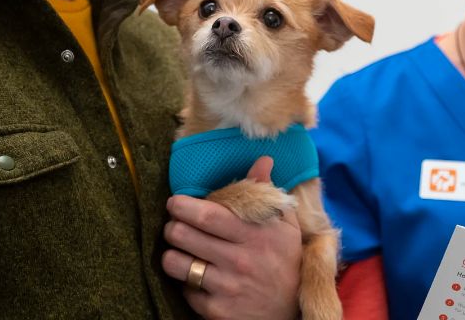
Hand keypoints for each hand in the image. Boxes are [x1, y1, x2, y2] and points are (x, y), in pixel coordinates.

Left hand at [162, 156, 301, 319]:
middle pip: (184, 235)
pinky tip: (196, 277)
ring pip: (176, 263)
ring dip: (171, 254)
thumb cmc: (286, 260)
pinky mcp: (217, 311)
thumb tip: (263, 160)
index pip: (207, 214)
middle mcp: (239, 260)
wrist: (292, 309)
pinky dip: (186, 283)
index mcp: (254, 234)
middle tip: (174, 224)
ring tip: (180, 250)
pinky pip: (185, 290)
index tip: (176, 202)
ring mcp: (227, 287)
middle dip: (172, 226)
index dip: (183, 205)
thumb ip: (268, 192)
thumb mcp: (285, 224)